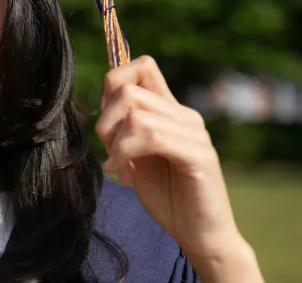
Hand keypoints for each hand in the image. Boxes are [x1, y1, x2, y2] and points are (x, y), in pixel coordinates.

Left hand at [96, 56, 260, 279]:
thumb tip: (102, 103)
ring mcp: (195, 132)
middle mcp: (185, 115)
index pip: (142, 66)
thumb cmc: (167, 196)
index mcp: (170, 111)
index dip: (113, 84)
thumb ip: (125, 128)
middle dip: (106, 122)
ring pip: (137, 114)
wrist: (200, 234)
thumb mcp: (136, 155)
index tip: (107, 123)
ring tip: (118, 166)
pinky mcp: (199, 154)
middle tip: (110, 152)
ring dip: (115, 142)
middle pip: (128, 90)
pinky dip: (127, 153)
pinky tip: (125, 175)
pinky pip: (153, 137)